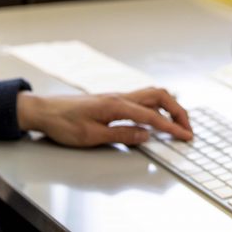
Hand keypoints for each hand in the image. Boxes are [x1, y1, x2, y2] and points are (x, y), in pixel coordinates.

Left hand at [16, 87, 193, 147]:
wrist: (44, 111)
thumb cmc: (63, 124)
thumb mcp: (91, 136)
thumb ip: (121, 135)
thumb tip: (146, 135)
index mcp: (117, 105)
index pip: (153, 116)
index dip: (172, 127)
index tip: (185, 136)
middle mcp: (120, 97)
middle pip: (159, 96)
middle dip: (178, 110)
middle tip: (187, 128)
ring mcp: (117, 97)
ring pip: (151, 95)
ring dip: (168, 106)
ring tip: (177, 123)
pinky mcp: (112, 101)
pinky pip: (141, 100)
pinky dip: (156, 107)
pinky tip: (156, 118)